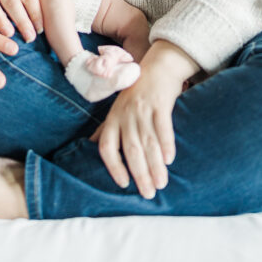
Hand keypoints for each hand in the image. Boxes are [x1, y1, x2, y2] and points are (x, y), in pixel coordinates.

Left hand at [91, 40, 198, 196]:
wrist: (158, 67)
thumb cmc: (136, 93)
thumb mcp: (117, 109)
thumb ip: (108, 128)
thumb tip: (91, 146)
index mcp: (113, 118)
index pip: (107, 146)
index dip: (113, 166)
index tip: (124, 183)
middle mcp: (125, 114)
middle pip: (131, 149)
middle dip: (140, 174)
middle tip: (149, 193)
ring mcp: (142, 108)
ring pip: (148, 142)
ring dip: (155, 165)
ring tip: (161, 183)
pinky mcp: (160, 103)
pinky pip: (163, 127)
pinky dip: (166, 143)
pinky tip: (170, 159)